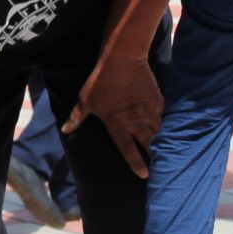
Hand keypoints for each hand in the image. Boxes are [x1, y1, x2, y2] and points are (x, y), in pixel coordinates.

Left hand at [62, 57, 163, 177]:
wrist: (122, 59)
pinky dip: (164, 124)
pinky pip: (163, 117)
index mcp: (117, 125)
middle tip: (160, 167)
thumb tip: (65, 130)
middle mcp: (136, 122)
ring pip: (159, 132)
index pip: (128, 150)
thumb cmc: (101, 81)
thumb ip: (77, 117)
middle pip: (149, 144)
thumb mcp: (85, 100)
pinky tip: (167, 128)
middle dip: (155, 156)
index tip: (144, 175)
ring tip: (166, 151)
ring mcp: (149, 111)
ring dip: (161, 142)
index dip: (136, 163)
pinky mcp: (157, 101)